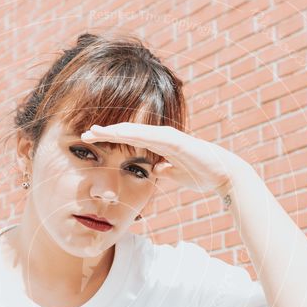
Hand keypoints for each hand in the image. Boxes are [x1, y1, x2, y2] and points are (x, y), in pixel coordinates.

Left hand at [80, 122, 243, 194]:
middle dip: (105, 133)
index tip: (91, 142)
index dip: (110, 139)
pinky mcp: (175, 141)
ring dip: (114, 131)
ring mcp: (168, 137)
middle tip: (84, 134)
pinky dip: (134, 134)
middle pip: (127, 132)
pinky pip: (150, 136)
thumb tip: (154, 170)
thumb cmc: (200, 174)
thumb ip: (164, 171)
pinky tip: (119, 133)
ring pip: (135, 131)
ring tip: (94, 131)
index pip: (129, 140)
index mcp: (159, 145)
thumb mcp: (174, 175)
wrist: (223, 175)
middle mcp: (161, 136)